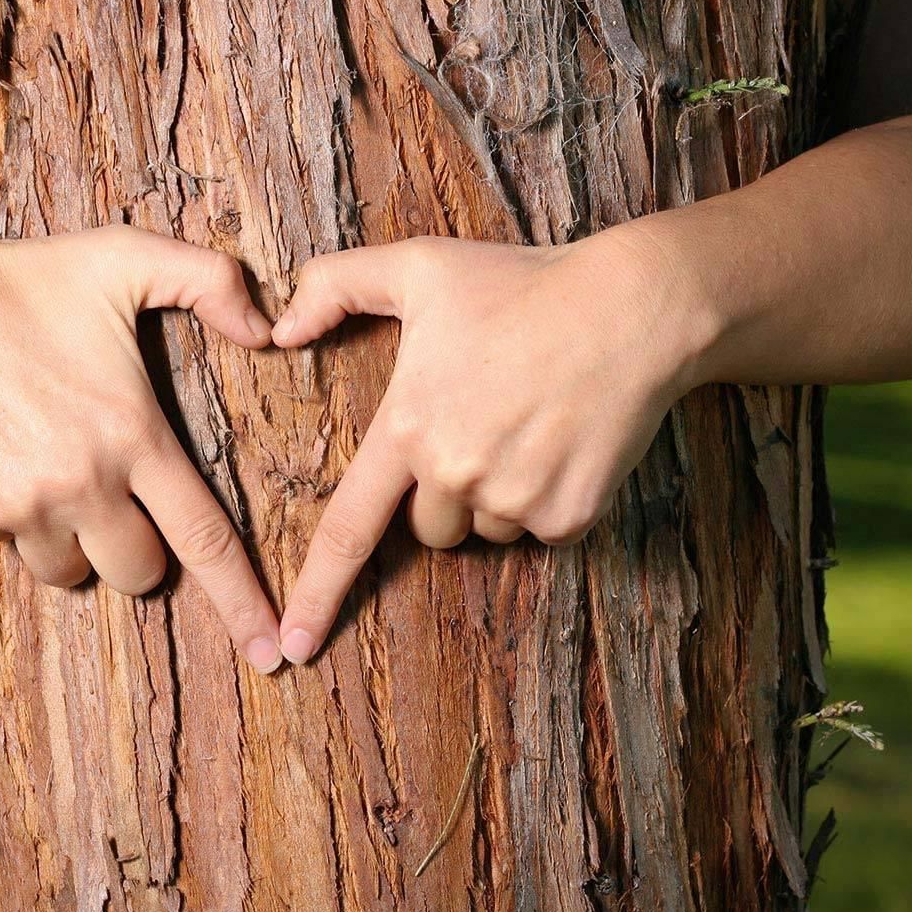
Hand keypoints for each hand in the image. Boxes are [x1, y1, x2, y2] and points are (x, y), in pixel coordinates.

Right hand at [0, 218, 286, 673]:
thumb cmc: (28, 276)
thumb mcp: (128, 257)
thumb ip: (214, 282)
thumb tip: (272, 329)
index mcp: (132, 434)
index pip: (203, 538)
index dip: (242, 601)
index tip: (273, 653)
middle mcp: (81, 483)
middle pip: (140, 573)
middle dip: (142, 551)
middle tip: (120, 492)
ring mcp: (21, 506)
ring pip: (73, 572)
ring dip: (79, 542)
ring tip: (58, 469)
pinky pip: (17, 549)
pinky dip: (25, 521)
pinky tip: (11, 458)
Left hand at [268, 230, 710, 663]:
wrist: (632, 309)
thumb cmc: (522, 284)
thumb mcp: (419, 266)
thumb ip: (335, 285)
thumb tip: (279, 329)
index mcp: (409, 427)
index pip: (349, 528)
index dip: (318, 592)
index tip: (295, 645)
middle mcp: (456, 473)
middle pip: (428, 528)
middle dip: (445, 493)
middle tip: (484, 422)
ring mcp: (515, 500)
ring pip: (486, 530)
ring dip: (498, 495)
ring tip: (528, 422)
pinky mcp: (569, 516)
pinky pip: (541, 532)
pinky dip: (549, 499)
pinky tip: (565, 439)